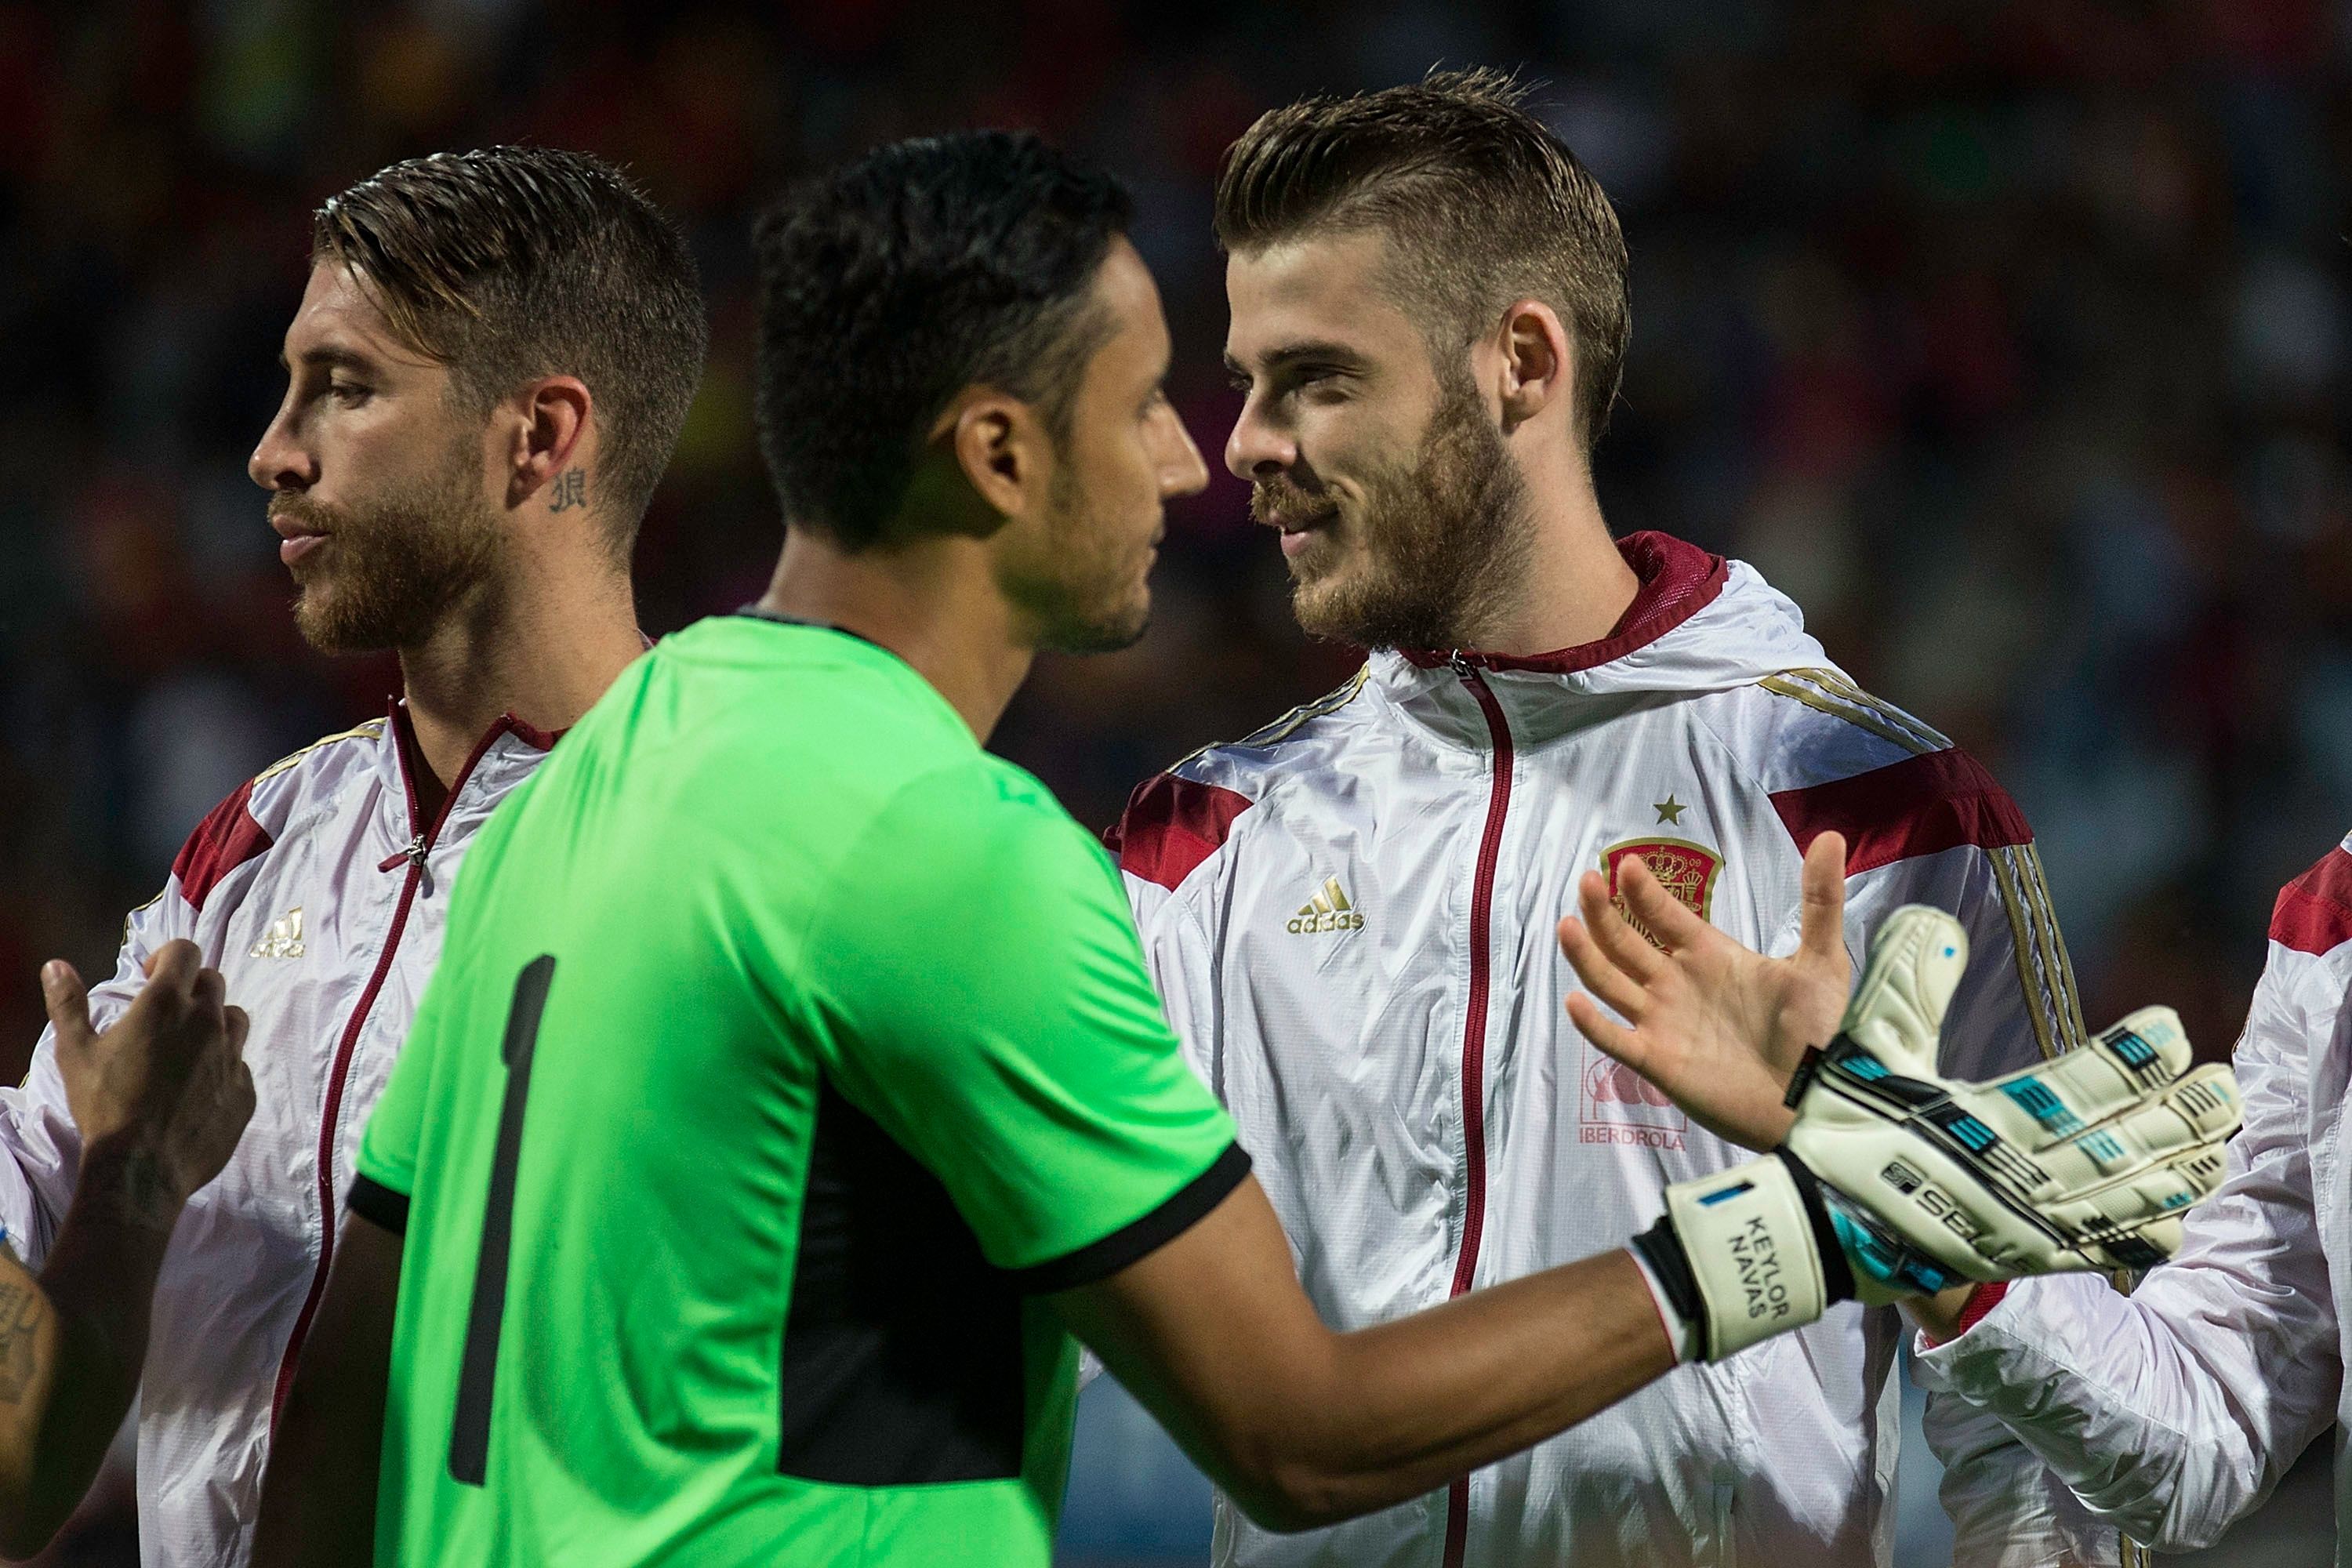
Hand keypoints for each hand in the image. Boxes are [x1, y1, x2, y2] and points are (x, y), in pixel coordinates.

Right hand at [42, 942, 255, 1222]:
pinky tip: (196, 1088)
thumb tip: (56, 965)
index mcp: (168, 1004)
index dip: (168, 957)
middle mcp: (209, 1022)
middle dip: (190, 988)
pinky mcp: (246, 1089)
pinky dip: (222, 1066)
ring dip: (213, 1023)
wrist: (143, 1167)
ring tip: (184, 1048)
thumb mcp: (75, 1052)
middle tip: (164, 1016)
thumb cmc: (104, 1105)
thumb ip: (68, 1004)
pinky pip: (240, 1065)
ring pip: (235, 1019)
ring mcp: (233, 1056)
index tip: (150, 978)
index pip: (185, 951)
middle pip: (213, 983)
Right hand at [1558, 831, 1849, 1149]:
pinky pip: (1615, 1040)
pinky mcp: (1658, 1061)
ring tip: (1568, 924)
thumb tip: (1830, 836)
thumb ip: (1820, 901)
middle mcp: (1676, 984)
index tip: (1628, 863)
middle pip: (1625, 942)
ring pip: (1610, 982)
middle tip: (1588, 881)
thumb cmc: (1818, 1031)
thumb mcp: (1822, 961)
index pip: (1664, 916)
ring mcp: (1662, 1022)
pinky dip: (1593, 1024)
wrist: (1818, 1098)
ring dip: (1586, 955)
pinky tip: (1575, 1001)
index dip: (1643, 891)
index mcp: (1708, 956)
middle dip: (1603, 912)